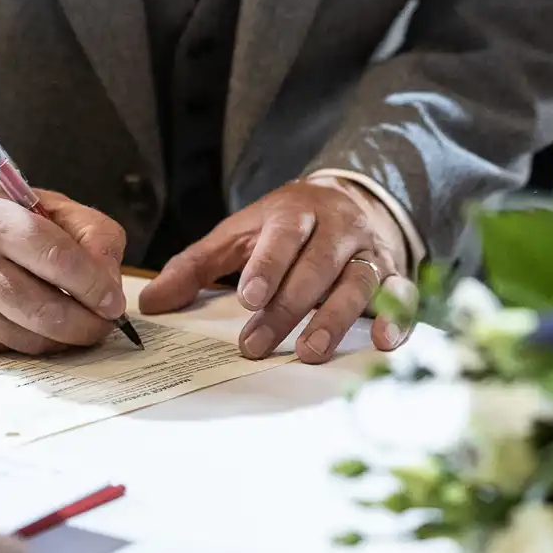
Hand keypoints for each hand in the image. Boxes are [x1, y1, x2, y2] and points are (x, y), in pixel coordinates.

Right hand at [0, 172, 127, 354]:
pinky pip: (9, 348)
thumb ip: (89, 232)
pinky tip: (40, 324)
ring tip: (80, 323)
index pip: (54, 255)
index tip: (115, 301)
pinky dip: (35, 341)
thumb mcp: (41, 203)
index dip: (93, 283)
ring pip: (30, 339)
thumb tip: (111, 284)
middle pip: (44, 310)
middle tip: (107, 322)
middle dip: (88, 324)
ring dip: (66, 338)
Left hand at [139, 179, 413, 364]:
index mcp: (296, 212)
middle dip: (287, 307)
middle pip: (316, 266)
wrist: (351, 198)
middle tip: (257, 346)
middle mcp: (337, 228)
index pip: (284, 235)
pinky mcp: (394, 273)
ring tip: (308, 353)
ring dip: (334, 319)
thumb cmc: (284, 227)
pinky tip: (381, 343)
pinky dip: (396, 318)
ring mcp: (368, 251)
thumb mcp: (238, 235)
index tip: (248, 298)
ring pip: (358, 282)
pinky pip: (402, 294)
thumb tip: (149, 302)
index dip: (268, 265)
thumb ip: (195, 266)